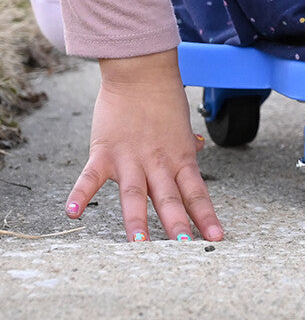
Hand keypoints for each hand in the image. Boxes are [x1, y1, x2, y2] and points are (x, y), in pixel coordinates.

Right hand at [65, 51, 224, 242]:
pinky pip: (90, 177)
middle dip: (177, 225)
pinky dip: (81, 194)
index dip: (206, 216)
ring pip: (135, 193)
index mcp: (180, 158)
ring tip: (138, 244)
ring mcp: (131, 158)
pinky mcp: (104, 152)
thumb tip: (197, 149)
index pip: (196, 193)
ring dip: (137, 219)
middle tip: (183, 248)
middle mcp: (158, 162)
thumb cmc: (162, 97)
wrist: (141, 71)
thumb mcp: (181, 123)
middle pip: (170, 198)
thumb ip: (185, 144)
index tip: (216, 237)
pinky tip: (73, 213)